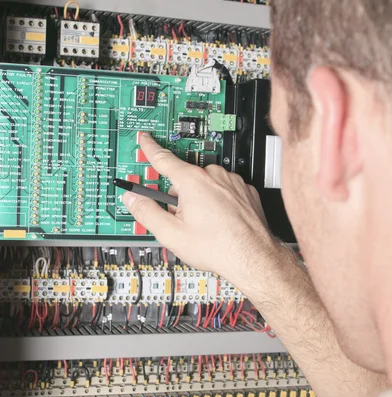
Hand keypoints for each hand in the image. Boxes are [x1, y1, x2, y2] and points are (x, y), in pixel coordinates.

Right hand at [123, 134, 272, 292]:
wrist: (253, 258)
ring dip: (200, 200)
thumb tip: (132, 199)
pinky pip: (224, 191)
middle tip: (183, 220)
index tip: (145, 138)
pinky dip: (218, 202)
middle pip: (185, 179)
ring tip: (206, 225)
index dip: (150, 147)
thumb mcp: (171, 234)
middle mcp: (214, 175)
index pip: (163, 158)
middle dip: (179, 197)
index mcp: (193, 181)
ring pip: (205, 185)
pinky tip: (220, 222)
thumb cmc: (218, 247)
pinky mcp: (245, 191)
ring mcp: (232, 182)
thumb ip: (147, 213)